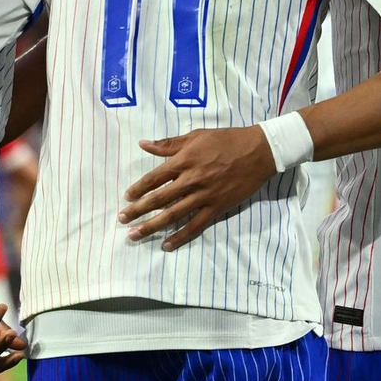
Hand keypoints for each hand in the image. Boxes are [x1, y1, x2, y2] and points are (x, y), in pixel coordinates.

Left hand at [119, 126, 276, 250]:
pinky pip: (196, 225)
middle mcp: (191, 180)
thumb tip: (143, 144)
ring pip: (173, 215)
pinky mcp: (217, 207)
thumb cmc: (227, 140)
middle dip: (138, 210)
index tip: (127, 198)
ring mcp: (204, 196)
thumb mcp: (196, 136)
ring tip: (134, 235)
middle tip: (121, 220)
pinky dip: (180, 236)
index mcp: (184, 161)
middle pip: (159, 199)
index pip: (154, 178)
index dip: (138, 189)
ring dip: (152, 226)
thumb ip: (169, 143)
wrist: (259, 152)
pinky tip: (167, 244)